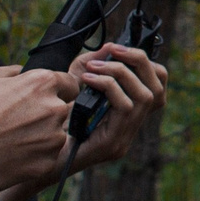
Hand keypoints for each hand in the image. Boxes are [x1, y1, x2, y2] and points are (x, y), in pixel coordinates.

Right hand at [0, 64, 75, 193]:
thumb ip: (8, 72)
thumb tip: (21, 71)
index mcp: (40, 84)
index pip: (69, 83)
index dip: (57, 89)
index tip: (45, 96)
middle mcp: (53, 110)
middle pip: (62, 110)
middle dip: (44, 113)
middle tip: (16, 121)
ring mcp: (52, 140)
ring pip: (55, 135)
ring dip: (39, 136)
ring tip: (8, 140)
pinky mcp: (45, 164)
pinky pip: (45, 157)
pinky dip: (32, 156)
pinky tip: (9, 155)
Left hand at [55, 42, 168, 171]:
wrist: (41, 153)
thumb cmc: (56, 119)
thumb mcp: (77, 84)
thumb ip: (93, 64)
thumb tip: (110, 47)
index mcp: (129, 115)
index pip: (158, 87)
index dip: (146, 65)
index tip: (119, 50)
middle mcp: (133, 128)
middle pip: (157, 89)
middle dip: (137, 62)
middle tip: (113, 50)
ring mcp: (126, 138)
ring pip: (144, 96)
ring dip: (120, 73)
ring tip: (94, 67)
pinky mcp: (114, 144)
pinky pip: (125, 107)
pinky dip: (109, 86)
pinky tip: (89, 80)